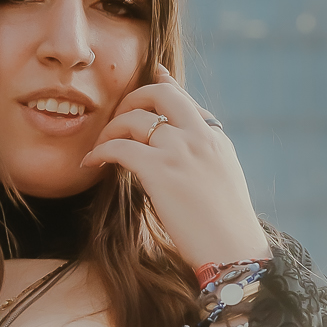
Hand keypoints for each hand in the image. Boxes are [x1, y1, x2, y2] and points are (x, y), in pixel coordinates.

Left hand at [79, 65, 267, 270]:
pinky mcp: (161, 171)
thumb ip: (205, 157)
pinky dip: (101, 151)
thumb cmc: (227, 228)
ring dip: (110, 129)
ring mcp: (181, 150)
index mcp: (216, 139)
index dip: (166, 84)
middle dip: (133, 97)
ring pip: (135, 118)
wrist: (234, 252)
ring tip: (100, 146)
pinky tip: (92, 163)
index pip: (186, 100)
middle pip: (161, 93)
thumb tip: (185, 153)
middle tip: (117, 115)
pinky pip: (120, 147)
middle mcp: (199, 137)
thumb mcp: (224, 180)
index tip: (154, 74)